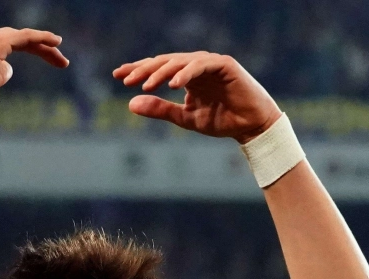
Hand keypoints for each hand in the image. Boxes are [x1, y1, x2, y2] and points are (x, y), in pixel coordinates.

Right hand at [0, 26, 67, 120]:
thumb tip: (9, 69)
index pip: (8, 43)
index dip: (30, 50)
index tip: (49, 61)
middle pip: (17, 39)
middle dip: (41, 49)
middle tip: (61, 62)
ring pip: (22, 38)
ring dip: (45, 48)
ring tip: (63, 62)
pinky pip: (24, 37)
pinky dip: (41, 38)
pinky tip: (56, 43)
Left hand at [114, 52, 280, 142]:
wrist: (251, 126)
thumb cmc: (222, 120)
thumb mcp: (185, 118)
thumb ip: (161, 109)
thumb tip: (130, 103)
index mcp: (186, 76)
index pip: (158, 68)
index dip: (138, 70)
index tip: (117, 76)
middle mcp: (196, 66)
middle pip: (165, 62)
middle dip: (144, 69)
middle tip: (126, 79)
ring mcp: (210, 63)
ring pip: (180, 61)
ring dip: (161, 72)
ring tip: (146, 84)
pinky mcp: (224, 64)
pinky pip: (201, 65)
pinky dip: (186, 72)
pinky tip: (173, 84)